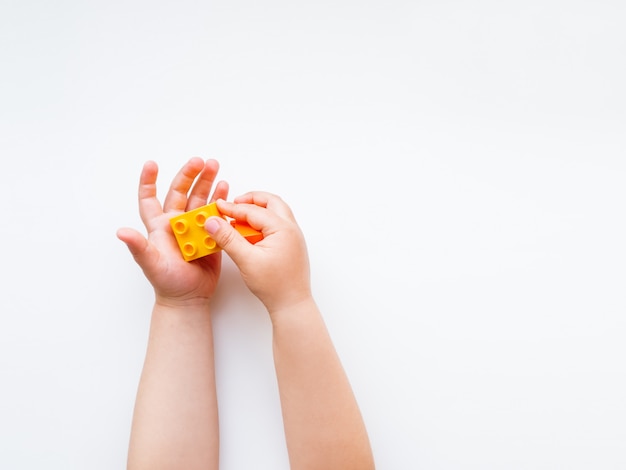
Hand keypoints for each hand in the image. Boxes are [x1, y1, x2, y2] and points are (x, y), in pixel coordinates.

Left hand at [117, 158, 228, 306]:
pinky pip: (216, 212)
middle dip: (189, 175)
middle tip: (199, 161)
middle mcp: (176, 222)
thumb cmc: (167, 282)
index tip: (151, 164)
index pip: (149, 199)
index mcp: (160, 226)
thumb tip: (121, 232)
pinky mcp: (210, 233)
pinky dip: (221, 199)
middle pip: (181, 192)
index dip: (148, 181)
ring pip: (200, 198)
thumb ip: (138, 247)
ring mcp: (194, 226)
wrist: (189, 297)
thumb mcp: (151, 264)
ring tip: (214, 166)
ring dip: (207, 182)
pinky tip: (225, 187)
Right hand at [204, 192, 311, 314]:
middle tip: (234, 204)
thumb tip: (213, 222)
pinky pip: (277, 225)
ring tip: (239, 218)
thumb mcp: (246, 260)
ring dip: (258, 211)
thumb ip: (228, 238)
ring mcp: (293, 237)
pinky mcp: (291, 245)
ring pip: (276, 213)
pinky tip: (249, 233)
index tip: (217, 207)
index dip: (233, 207)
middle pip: (271, 203)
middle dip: (251, 200)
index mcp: (283, 228)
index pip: (254, 210)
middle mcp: (291, 229)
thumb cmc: (274, 286)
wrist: (292, 305)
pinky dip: (263, 223)